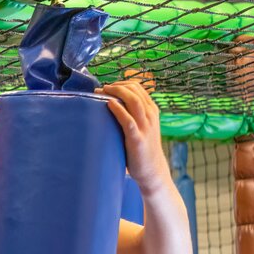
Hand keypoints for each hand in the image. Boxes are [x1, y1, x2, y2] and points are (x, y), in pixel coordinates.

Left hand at [98, 79, 172, 195]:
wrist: (152, 170)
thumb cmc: (142, 148)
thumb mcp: (142, 126)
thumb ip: (132, 114)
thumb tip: (111, 104)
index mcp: (151, 110)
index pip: (138, 87)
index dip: (122, 83)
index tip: (107, 86)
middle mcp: (150, 115)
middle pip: (135, 90)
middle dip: (117, 86)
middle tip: (101, 89)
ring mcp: (145, 127)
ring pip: (134, 101)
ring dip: (116, 93)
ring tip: (102, 92)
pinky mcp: (137, 139)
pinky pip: (128, 120)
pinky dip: (118, 110)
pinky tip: (109, 104)